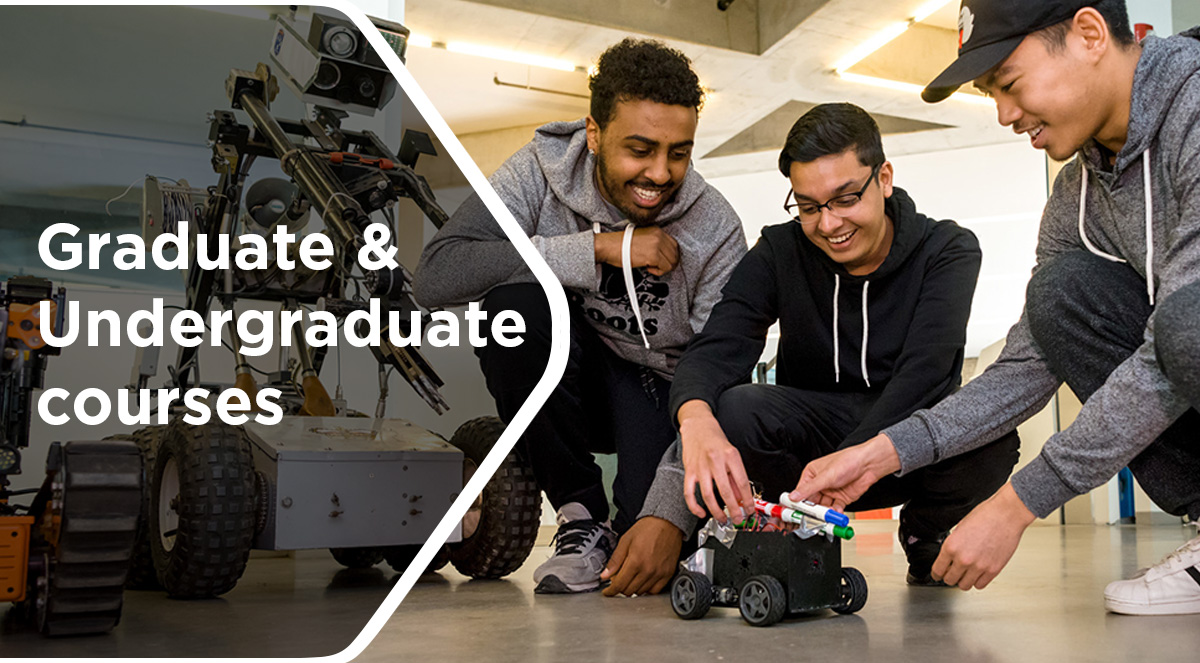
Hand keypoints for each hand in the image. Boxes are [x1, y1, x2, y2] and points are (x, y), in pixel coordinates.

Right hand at [594, 226, 679, 275]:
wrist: (609, 246)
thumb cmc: (621, 245)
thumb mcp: (642, 238)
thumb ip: (654, 243)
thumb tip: (665, 255)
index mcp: (657, 230)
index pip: (674, 245)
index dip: (670, 256)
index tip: (663, 262)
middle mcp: (659, 235)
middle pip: (675, 254)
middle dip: (668, 263)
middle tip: (658, 267)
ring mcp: (657, 244)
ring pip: (672, 262)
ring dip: (663, 268)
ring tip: (651, 267)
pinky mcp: (653, 255)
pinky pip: (665, 268)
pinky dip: (658, 271)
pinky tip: (648, 268)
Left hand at [601, 516, 683, 596]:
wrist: (667, 523)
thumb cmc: (648, 528)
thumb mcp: (626, 540)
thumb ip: (615, 560)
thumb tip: (605, 574)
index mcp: (636, 561)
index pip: (619, 585)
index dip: (611, 591)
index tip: (608, 591)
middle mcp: (648, 570)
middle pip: (629, 591)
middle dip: (620, 588)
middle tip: (618, 580)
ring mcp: (659, 574)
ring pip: (641, 592)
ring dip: (633, 588)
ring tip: (631, 578)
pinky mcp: (667, 574)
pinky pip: (654, 590)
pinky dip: (646, 589)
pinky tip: (643, 580)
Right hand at [678, 401, 755, 523]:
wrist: (697, 426)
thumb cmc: (715, 439)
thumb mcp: (731, 454)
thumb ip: (735, 476)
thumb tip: (742, 497)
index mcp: (730, 456)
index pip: (742, 482)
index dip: (748, 500)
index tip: (751, 510)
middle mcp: (715, 461)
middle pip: (726, 492)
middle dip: (734, 510)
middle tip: (738, 519)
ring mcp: (701, 467)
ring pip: (708, 495)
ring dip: (716, 511)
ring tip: (723, 518)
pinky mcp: (689, 471)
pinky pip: (690, 493)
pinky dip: (695, 506)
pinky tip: (701, 512)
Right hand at [789, 434, 900, 509]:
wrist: (868, 465)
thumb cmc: (847, 461)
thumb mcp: (825, 476)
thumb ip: (809, 488)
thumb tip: (793, 496)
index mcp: (812, 475)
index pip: (801, 491)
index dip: (798, 502)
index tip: (796, 512)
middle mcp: (820, 484)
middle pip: (812, 502)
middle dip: (813, 510)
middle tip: (812, 518)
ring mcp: (831, 491)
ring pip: (823, 507)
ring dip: (824, 513)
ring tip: (826, 517)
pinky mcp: (841, 498)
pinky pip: (835, 509)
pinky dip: (835, 513)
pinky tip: (836, 514)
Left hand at [932, 482, 1034, 589]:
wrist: (1006, 515)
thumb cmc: (985, 516)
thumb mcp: (959, 528)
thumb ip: (953, 545)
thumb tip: (949, 557)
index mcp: (951, 546)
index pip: (937, 570)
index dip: (936, 574)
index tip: (938, 575)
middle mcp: (963, 559)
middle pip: (950, 580)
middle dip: (949, 577)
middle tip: (952, 573)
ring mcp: (978, 566)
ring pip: (964, 586)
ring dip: (963, 581)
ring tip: (966, 574)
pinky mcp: (993, 570)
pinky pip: (980, 585)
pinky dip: (977, 581)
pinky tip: (978, 574)